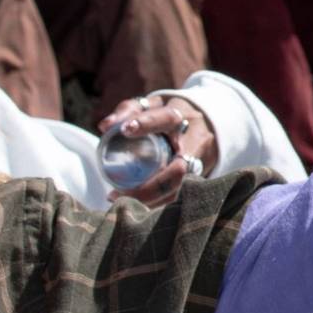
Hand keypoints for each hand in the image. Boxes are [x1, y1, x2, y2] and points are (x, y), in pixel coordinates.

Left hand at [98, 94, 218, 205]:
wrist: (208, 125)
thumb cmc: (168, 116)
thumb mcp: (151, 106)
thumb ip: (129, 111)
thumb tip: (104, 127)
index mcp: (181, 117)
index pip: (167, 119)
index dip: (147, 123)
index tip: (125, 130)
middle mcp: (194, 140)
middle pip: (178, 169)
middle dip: (148, 187)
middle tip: (116, 193)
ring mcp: (199, 162)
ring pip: (179, 188)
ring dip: (149, 200)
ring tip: (119, 200)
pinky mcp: (198, 178)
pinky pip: (178, 195)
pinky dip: (156, 203)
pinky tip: (136, 206)